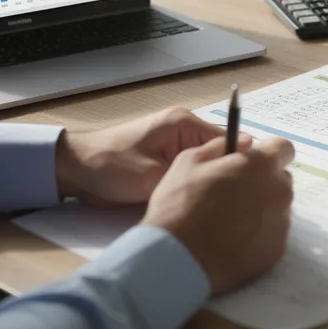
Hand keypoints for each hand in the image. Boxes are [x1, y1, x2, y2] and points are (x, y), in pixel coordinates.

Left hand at [54, 106, 251, 206]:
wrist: (74, 170)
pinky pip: (193, 171)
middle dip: (228, 175)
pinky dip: (197, 185)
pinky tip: (203, 203)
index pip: (230, 140)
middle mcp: (184, 129)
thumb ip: (193, 172)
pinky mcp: (167, 160)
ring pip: (208, 165)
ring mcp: (176, 144)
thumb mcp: (155, 175)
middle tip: (238, 202)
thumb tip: (230, 172)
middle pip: (221, 154)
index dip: (242, 165)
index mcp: (184, 123)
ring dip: (211, 182)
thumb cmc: (111, 167)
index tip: (254, 187)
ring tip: (223, 205)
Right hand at [142, 136, 295, 293]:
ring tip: (228, 222)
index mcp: (261, 165)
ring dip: (260, 209)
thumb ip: (219, 147)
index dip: (266, 153)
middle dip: (262, 181)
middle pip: (280, 179)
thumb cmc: (180, 205)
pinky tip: (231, 241)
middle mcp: (280, 192)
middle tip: (232, 192)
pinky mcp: (276, 251)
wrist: (179, 260)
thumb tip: (239, 144)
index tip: (249, 162)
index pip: (283, 148)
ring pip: (277, 208)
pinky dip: (258, 234)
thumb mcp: (189, 161)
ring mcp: (281, 224)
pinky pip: (272, 235)